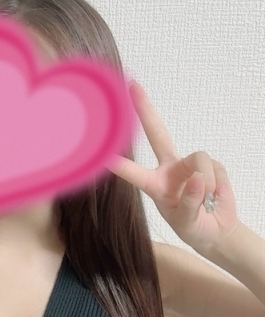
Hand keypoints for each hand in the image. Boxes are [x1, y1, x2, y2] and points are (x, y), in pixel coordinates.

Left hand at [106, 80, 240, 253]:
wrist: (216, 231)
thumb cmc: (193, 227)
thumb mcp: (186, 222)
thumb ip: (190, 204)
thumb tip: (199, 180)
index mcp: (154, 185)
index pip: (131, 171)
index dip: (116, 161)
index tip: (98, 148)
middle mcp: (169, 169)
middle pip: (157, 133)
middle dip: (147, 110)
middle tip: (133, 86)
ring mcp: (190, 165)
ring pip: (199, 158)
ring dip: (206, 180)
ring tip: (207, 199)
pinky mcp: (211, 165)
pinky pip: (215, 169)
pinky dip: (218, 187)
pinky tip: (216, 196)